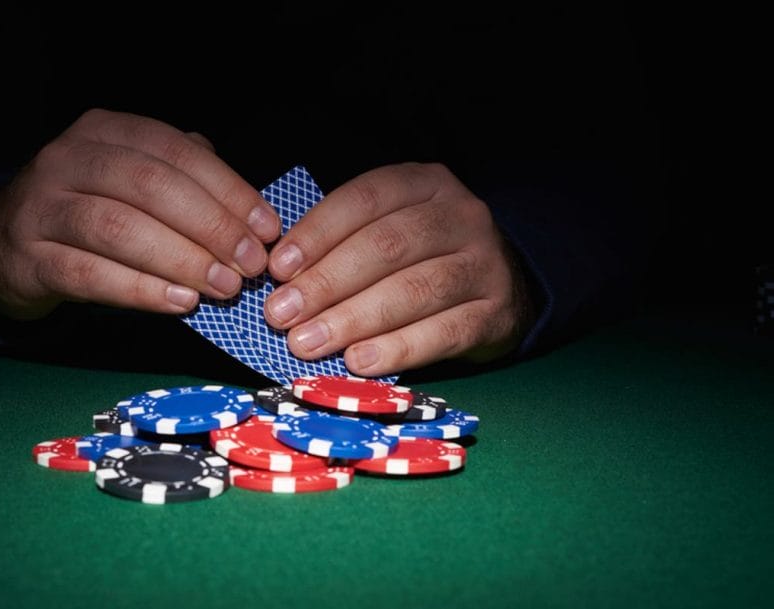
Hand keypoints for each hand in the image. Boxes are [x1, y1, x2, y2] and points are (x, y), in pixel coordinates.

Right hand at [0, 109, 279, 319]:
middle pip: (150, 186)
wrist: (0, 244)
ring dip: (181, 259)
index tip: (267, 228)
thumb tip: (249, 211)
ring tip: (223, 287)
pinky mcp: (28, 257)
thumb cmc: (85, 210)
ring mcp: (42, 206)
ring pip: (119, 228)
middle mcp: (68, 158)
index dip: (228, 189)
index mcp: (104, 131)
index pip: (175, 150)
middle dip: (211, 226)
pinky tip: (180, 302)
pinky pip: (90, 273)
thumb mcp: (128, 179)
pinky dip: (141, 289)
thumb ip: (182, 179)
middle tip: (250, 264)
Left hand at [263, 163, 536, 375]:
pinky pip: (443, 332)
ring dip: (353, 319)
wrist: (504, 284)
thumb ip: (343, 243)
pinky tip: (359, 361)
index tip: (278, 268)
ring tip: (308, 342)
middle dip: (326, 282)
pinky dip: (397, 349)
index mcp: (426, 184)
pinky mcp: (495, 313)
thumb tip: (282, 279)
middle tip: (281, 314)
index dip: (317, 233)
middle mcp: (460, 216)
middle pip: (387, 246)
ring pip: (413, 290)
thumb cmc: (426, 257)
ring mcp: (484, 264)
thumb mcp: (391, 228)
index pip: (365, 199)